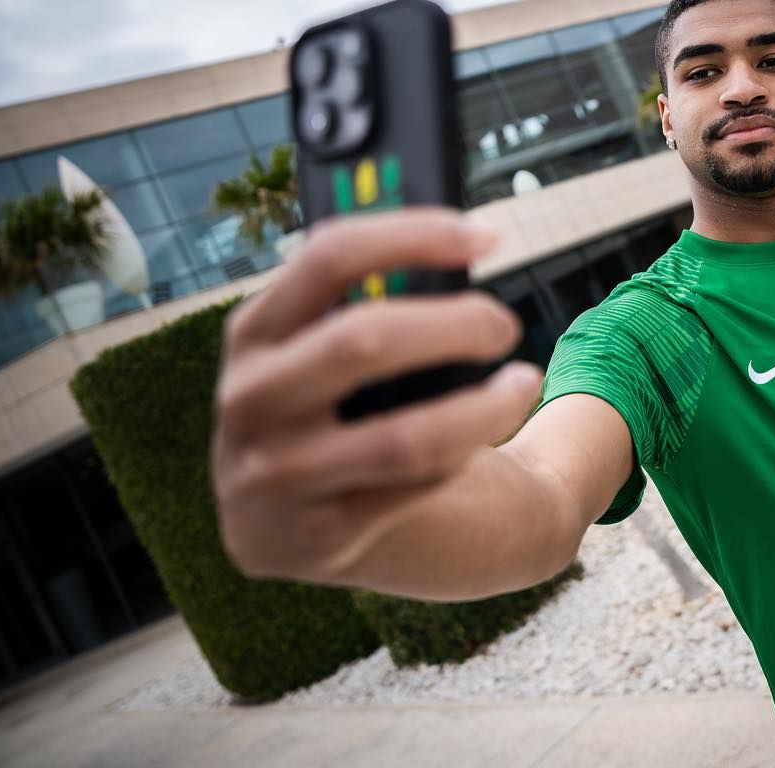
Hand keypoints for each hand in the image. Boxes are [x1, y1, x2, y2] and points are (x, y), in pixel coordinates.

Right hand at [211, 208, 542, 584]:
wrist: (281, 523)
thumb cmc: (324, 409)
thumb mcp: (314, 351)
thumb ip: (367, 303)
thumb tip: (461, 248)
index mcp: (251, 332)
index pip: (327, 257)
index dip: (413, 236)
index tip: (485, 236)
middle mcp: (249, 400)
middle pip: (362, 340)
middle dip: (455, 324)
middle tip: (504, 325)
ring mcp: (275, 476)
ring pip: (402, 437)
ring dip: (484, 407)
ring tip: (525, 382)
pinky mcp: (319, 537)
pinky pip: (414, 487)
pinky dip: (463, 453)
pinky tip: (483, 433)